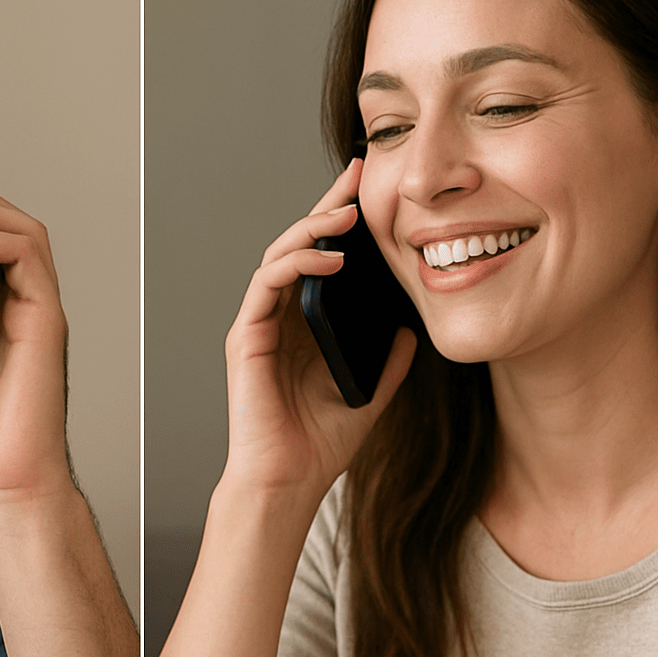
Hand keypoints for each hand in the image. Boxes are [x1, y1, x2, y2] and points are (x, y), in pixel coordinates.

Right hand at [222, 158, 415, 500]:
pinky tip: (329, 258)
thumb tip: (410, 330)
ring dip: (312, 228)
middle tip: (357, 176)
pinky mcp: (247, 336)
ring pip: (279, 255)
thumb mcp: (371, 395)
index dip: (343, 223)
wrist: (289, 481)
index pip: (323, 261)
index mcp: (306, 326)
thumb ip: (388, 363)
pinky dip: (296, 264)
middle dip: (328, 207)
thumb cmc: (319, 444)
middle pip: (300, 245)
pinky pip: (268, 284)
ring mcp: (260, 323)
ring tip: (347, 214)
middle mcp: (279, 318)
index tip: (370, 190)